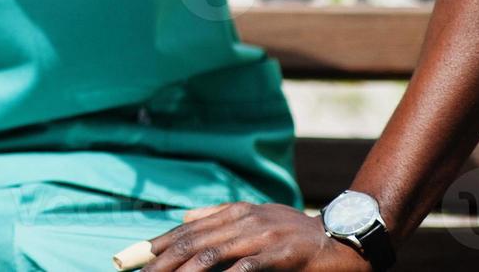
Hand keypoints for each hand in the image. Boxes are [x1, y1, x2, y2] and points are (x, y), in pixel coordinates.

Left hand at [143, 202, 372, 270]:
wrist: (344, 235)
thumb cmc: (296, 230)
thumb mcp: (256, 215)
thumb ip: (218, 215)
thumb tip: (184, 216)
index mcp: (235, 212)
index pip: (189, 228)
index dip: (160, 242)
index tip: (135, 257)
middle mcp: (243, 220)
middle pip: (194, 241)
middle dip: (163, 260)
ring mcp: (261, 236)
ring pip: (212, 254)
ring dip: (184, 270)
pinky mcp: (280, 254)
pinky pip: (247, 267)